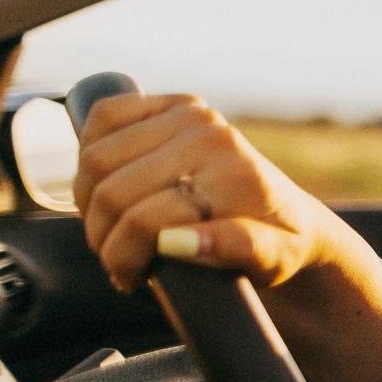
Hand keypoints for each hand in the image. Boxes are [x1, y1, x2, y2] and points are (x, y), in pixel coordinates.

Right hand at [74, 92, 347, 293]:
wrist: (291, 215)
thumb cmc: (278, 245)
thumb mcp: (274, 260)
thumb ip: (238, 249)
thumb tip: (176, 241)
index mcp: (237, 177)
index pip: (144, 221)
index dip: (124, 257)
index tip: (131, 278)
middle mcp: (213, 137)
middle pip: (112, 192)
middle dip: (103, 235)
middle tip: (118, 257)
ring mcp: (192, 115)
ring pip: (95, 161)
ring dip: (90, 202)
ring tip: (113, 228)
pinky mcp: (174, 103)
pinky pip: (103, 116)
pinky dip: (90, 153)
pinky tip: (108, 184)